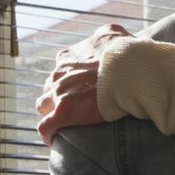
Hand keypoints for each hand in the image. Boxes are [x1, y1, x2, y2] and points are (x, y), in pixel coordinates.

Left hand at [36, 24, 132, 145]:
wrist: (130, 69)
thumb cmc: (124, 54)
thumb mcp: (114, 34)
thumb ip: (104, 35)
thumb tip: (108, 37)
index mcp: (68, 57)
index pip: (60, 70)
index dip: (69, 81)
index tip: (81, 89)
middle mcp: (59, 73)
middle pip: (50, 88)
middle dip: (60, 96)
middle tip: (78, 106)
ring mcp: (59, 92)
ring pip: (44, 106)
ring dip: (53, 113)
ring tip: (67, 123)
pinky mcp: (63, 112)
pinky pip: (46, 127)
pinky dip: (49, 134)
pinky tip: (56, 140)